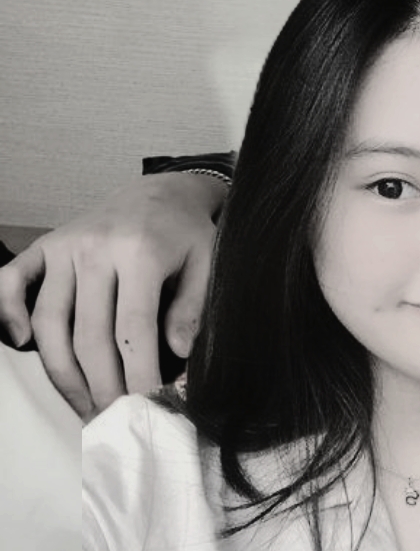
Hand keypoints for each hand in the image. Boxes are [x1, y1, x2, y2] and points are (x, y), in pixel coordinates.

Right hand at [0, 172, 225, 419]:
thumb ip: (193, 306)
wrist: (162, 192)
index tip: (147, 407)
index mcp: (141, 252)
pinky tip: (23, 343)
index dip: (138, 374)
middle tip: (113, 419)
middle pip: (88, 334)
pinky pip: (11, 281)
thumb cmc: (187, 235)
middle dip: (101, 385)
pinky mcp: (44, 245)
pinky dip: (7, 312)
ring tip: (84, 405)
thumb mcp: (208, 262)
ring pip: (50, 321)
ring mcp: (65, 246)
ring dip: (62, 372)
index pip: (133, 328)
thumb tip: (176, 354)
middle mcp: (96, 248)